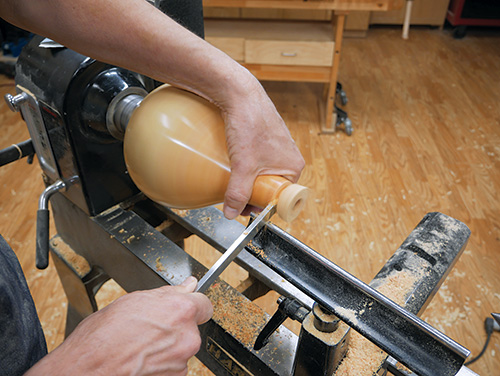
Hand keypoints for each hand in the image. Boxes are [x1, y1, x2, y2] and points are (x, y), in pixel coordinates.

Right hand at [26, 277, 211, 375]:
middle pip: (192, 326)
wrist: (88, 369)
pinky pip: (175, 365)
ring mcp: (182, 359)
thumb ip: (169, 293)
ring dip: (168, 345)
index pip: (204, 303)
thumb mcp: (135, 300)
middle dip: (176, 326)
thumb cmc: (104, 335)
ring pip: (182, 347)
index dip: (192, 305)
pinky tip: (143, 358)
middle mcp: (187, 335)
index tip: (184, 307)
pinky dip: (162, 363)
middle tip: (151, 327)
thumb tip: (188, 285)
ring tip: (141, 344)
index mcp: (181, 309)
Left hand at [217, 74, 304, 218]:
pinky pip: (258, 161)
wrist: (240, 93)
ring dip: (248, 180)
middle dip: (253, 193)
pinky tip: (234, 163)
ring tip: (233, 178)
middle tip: (235, 195)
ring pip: (263, 174)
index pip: (280, 198)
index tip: (246, 208)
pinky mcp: (265, 139)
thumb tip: (230, 213)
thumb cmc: (250, 123)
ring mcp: (277, 147)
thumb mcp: (243, 165)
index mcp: (294, 167)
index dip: (262, 205)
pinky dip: (247, 166)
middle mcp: (289, 157)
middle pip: (271, 187)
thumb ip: (237, 192)